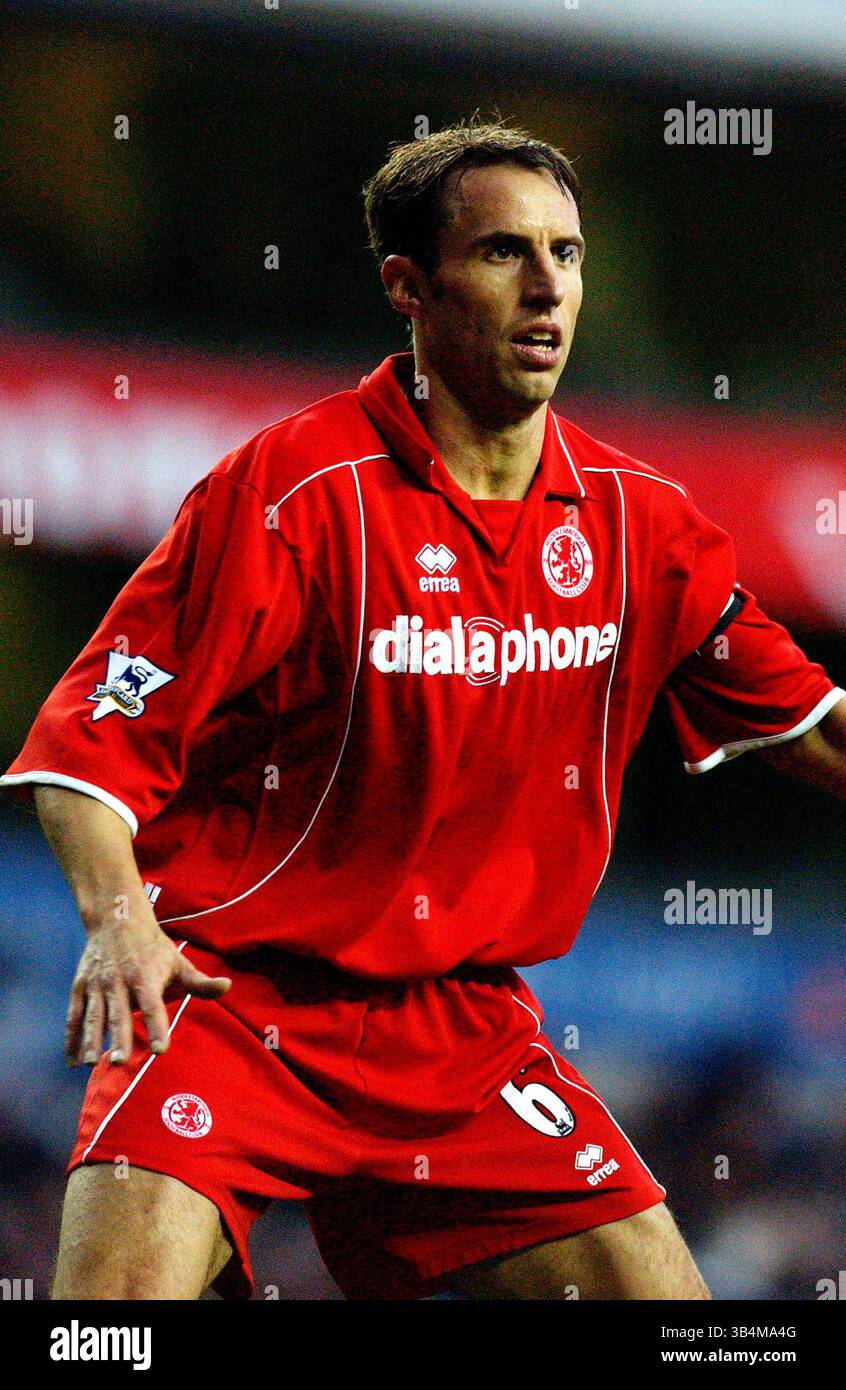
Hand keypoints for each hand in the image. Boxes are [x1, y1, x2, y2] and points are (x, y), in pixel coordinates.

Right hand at [66, 905, 230, 1066]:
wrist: (117, 919)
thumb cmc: (154, 948)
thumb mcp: (179, 962)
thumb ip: (200, 982)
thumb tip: (227, 987)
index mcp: (146, 977)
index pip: (154, 1006)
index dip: (158, 1028)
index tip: (160, 1050)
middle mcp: (120, 981)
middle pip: (120, 1013)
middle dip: (119, 1038)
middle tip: (120, 1062)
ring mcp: (97, 984)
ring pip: (93, 1015)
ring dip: (90, 1040)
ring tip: (90, 1063)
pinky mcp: (80, 986)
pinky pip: (74, 1015)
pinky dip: (71, 1038)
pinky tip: (71, 1062)